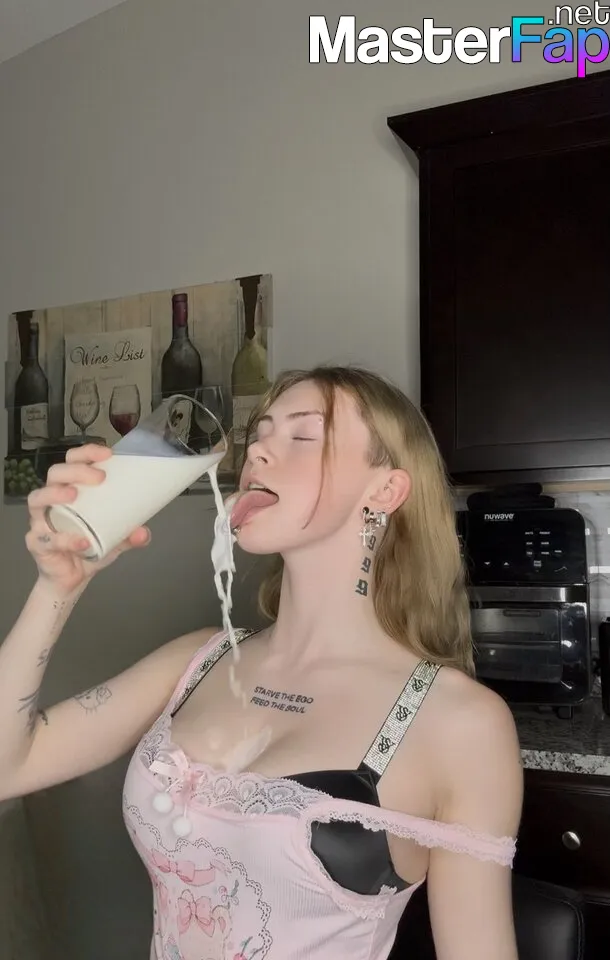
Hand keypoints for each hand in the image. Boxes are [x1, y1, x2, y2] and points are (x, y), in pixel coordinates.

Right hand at [25, 443, 150, 595]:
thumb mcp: (115, 538)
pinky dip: (65, 540)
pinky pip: (47, 539)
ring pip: (37, 498)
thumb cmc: (88, 548)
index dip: (86, 453)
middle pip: (55, 473)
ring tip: (74, 495)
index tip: (108, 453)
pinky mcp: (37, 543)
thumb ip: (130, 534)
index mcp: (70, 490)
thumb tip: (143, 532)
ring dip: (55, 493)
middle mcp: (52, 500)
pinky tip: (82, 542)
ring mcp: (40, 521)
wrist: (72, 579)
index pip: (72, 462)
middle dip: (76, 470)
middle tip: (99, 477)